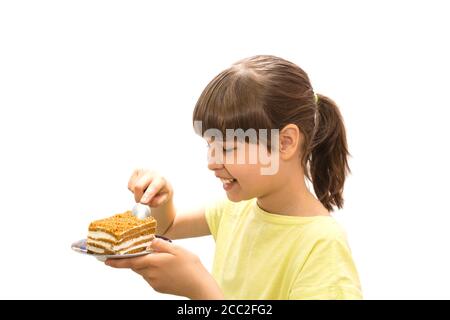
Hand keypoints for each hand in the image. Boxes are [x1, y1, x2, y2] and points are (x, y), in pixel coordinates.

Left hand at [105, 238, 223, 298]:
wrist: (198, 285)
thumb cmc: (190, 266)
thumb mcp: (176, 249)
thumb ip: (160, 244)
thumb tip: (149, 240)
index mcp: (153, 262)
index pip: (130, 261)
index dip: (116, 262)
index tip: (106, 260)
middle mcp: (150, 274)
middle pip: (136, 265)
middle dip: (138, 258)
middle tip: (147, 252)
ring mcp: (154, 282)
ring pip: (143, 271)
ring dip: (147, 264)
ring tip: (164, 260)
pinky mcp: (158, 288)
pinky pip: (150, 278)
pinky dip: (153, 271)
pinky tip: (167, 269)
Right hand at [128, 169, 172, 207]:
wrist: (162, 180)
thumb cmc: (163, 191)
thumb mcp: (164, 198)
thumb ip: (156, 202)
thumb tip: (144, 202)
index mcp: (162, 179)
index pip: (153, 187)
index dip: (147, 195)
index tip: (143, 202)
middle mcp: (152, 172)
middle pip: (138, 186)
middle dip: (138, 197)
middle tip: (141, 202)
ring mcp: (143, 170)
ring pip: (132, 187)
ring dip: (137, 194)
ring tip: (145, 192)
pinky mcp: (136, 170)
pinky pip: (129, 185)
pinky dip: (133, 190)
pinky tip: (141, 187)